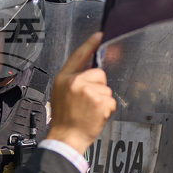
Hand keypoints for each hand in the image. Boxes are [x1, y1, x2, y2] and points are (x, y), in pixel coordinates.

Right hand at [47, 32, 115, 154]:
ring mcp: (88, 91)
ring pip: (106, 89)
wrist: (66, 137)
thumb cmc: (63, 118)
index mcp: (64, 78)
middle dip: (98, 86)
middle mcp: (76, 82)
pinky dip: (107, 109)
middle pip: (99, 73)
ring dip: (102, 100)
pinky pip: (111, 100)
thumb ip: (73, 79)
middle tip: (87, 101)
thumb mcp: (60, 92)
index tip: (99, 35)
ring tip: (89, 110)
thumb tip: (90, 69)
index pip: (78, 55)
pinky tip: (95, 115)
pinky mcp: (100, 101)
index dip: (89, 44)